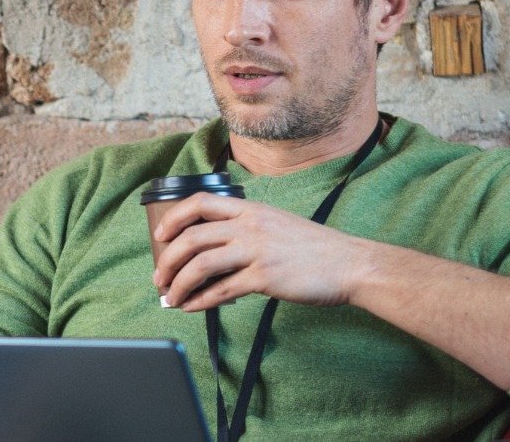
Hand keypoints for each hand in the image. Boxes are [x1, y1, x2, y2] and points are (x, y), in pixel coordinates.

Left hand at [149, 192, 377, 311]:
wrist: (350, 263)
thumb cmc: (314, 248)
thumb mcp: (277, 223)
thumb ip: (246, 228)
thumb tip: (211, 248)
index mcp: (251, 209)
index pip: (199, 203)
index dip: (173, 219)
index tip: (160, 235)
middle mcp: (250, 226)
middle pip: (192, 238)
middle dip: (167, 260)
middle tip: (160, 277)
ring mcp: (256, 251)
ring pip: (201, 265)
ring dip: (179, 283)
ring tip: (171, 296)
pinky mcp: (264, 278)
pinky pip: (221, 291)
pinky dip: (200, 301)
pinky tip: (192, 307)